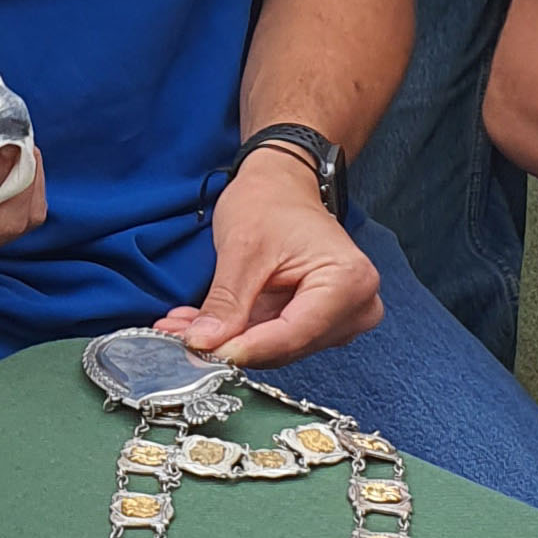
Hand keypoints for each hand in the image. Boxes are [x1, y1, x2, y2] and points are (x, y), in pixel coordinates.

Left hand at [156, 153, 381, 365]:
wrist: (281, 185)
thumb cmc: (271, 202)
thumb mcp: (242, 249)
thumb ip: (226, 302)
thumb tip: (203, 344)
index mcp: (348, 281)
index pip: (293, 334)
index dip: (245, 348)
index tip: (203, 352)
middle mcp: (356, 306)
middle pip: (287, 346)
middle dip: (231, 343)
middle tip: (180, 337)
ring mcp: (341, 317)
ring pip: (277, 347)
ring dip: (230, 339)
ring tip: (184, 326)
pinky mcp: (320, 322)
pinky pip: (275, 339)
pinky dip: (239, 333)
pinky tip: (205, 324)